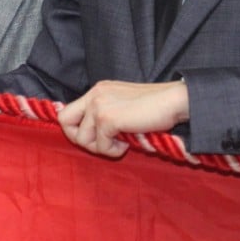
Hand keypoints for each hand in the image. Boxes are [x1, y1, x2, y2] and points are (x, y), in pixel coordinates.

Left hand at [56, 80, 188, 158]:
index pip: (69, 111)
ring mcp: (99, 105)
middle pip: (65, 122)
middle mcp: (94, 94)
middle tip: (104, 144)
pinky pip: (100, 146)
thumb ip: (106, 113)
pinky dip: (114, 150)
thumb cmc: (155, 107)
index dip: (78, 130)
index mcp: (98, 90)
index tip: (97, 138)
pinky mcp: (107, 118)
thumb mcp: (123, 105)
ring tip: (121, 142)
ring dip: (101, 148)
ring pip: (82, 139)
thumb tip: (92, 137)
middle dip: (81, 140)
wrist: (174, 101)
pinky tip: (128, 143)